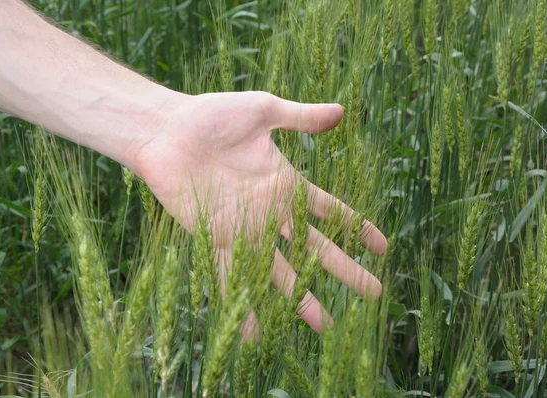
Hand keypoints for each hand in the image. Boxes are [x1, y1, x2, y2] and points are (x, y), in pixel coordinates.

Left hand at [131, 91, 387, 332]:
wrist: (165, 132)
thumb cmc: (211, 116)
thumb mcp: (263, 111)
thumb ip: (301, 118)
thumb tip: (342, 112)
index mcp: (285, 184)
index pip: (331, 211)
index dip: (356, 227)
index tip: (381, 247)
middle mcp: (270, 213)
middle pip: (315, 248)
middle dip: (344, 270)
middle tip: (373, 293)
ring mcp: (244, 230)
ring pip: (279, 272)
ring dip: (299, 299)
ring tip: (321, 325)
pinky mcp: (214, 240)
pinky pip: (231, 279)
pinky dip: (242, 306)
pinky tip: (256, 334)